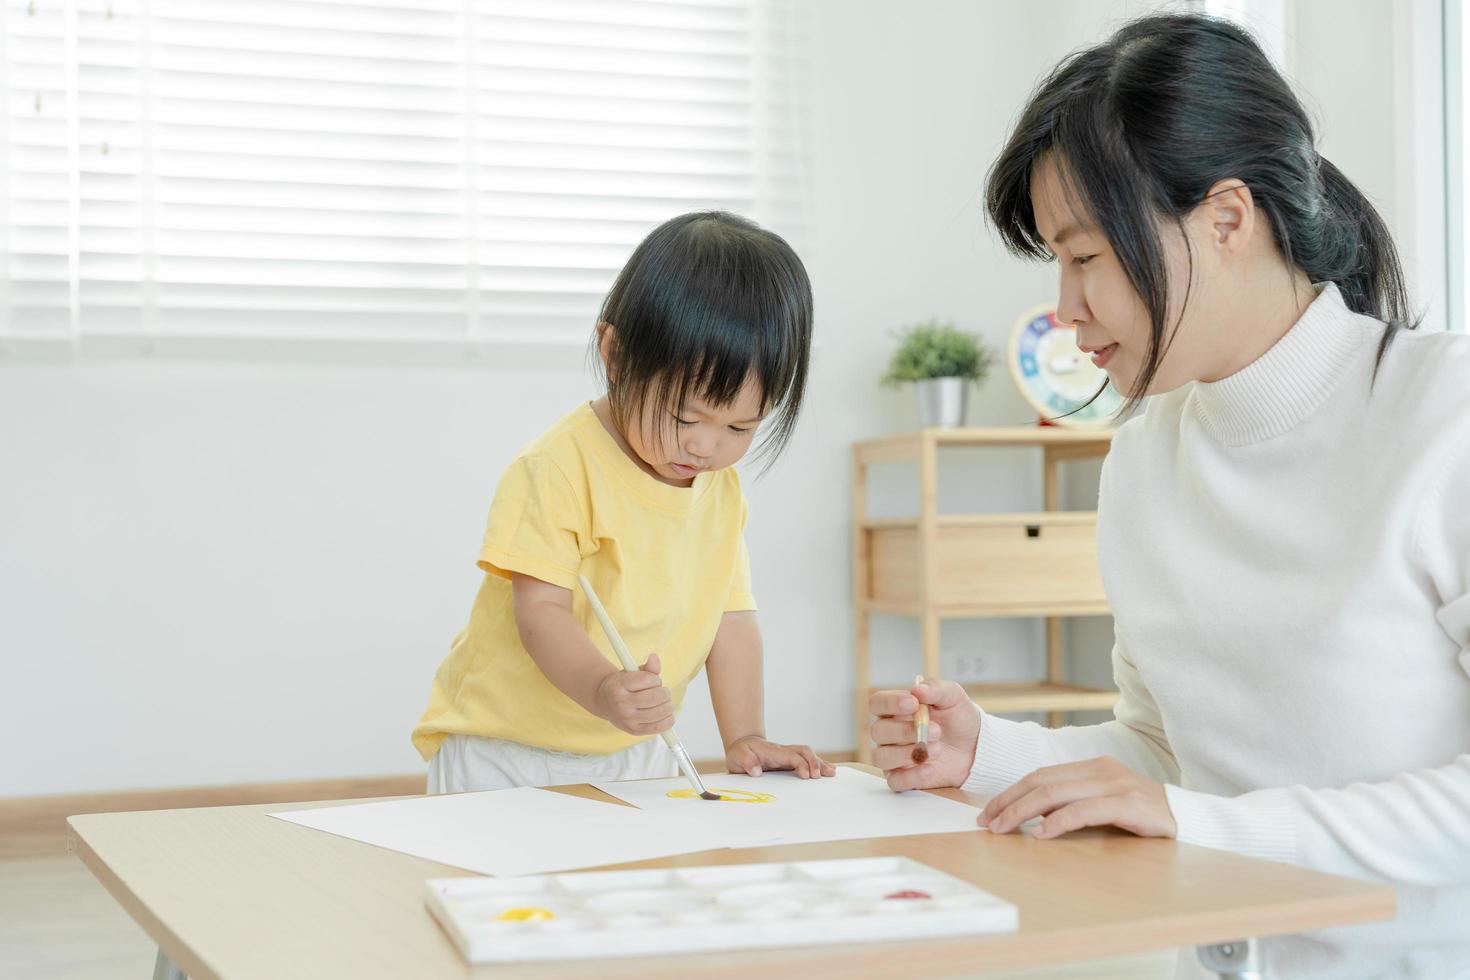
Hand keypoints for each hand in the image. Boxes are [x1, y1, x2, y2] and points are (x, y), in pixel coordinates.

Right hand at [594, 654, 673, 734]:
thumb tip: (655, 657)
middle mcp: (622, 704)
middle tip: (661, 692)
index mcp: (619, 685)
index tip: (653, 681)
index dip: (656, 679)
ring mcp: (628, 719)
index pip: (649, 680)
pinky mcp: (634, 730)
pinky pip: (658, 727)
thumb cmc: (622, 685)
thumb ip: (647, 667)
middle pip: (656, 697)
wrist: (605, 702)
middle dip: (664, 692)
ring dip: (668, 705)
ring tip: (663, 702)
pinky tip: (666, 714)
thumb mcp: (631, 672)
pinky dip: (668, 720)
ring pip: (660, 712)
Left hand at [725, 735, 836, 778]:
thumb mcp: (737, 756)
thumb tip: (757, 771)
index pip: (791, 756)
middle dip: (814, 762)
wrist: (742, 746)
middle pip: (804, 751)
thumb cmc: (741, 752)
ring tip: (832, 773)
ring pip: (808, 755)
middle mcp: (783, 751)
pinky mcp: (789, 760)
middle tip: (819, 777)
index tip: (806, 776)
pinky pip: (806, 760)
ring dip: (820, 763)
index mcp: (773, 751)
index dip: (801, 764)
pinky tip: (828, 770)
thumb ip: (746, 762)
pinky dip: (818, 764)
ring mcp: (787, 755)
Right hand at [869, 678, 979, 790]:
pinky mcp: (903, 778)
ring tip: (937, 749)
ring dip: (907, 754)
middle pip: (878, 731)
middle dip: (905, 731)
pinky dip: (911, 776)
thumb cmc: (959, 719)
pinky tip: (930, 769)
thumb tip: (917, 689)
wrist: (976, 747)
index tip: (913, 704)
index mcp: (896, 710)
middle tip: (936, 730)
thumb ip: (935, 689)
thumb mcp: (953, 697)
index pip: (877, 703)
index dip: (890, 703)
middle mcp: (890, 733)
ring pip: (881, 757)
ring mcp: (894, 757)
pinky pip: (895, 781)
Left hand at [979, 756, 1176, 838]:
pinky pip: (1085, 810)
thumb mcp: (1103, 805)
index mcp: (1091, 766)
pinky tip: (1041, 834)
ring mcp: (1115, 784)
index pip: (1040, 775)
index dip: (1010, 792)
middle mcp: (1100, 769)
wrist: (1191, 821)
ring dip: (1022, 811)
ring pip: (1055, 793)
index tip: (988, 812)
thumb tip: (1030, 817)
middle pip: (1041, 781)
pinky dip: (1058, 822)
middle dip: (1008, 801)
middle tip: (986, 822)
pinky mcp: (1129, 803)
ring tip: (1003, 829)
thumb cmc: (1142, 817)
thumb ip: (1073, 804)